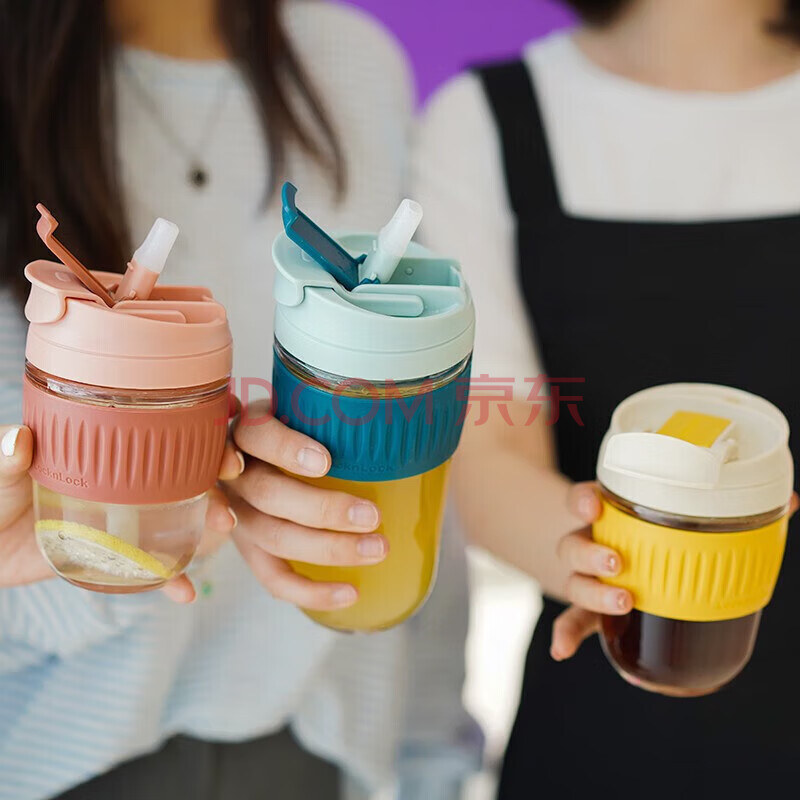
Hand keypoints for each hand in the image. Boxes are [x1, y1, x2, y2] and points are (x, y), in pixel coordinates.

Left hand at [0, 424, 240, 603]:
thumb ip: (6, 458)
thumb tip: (20, 441)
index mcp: (106, 446)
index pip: (160, 425)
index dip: (199, 417)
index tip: (228, 412)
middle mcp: (127, 480)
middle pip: (186, 469)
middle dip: (217, 468)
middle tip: (231, 474)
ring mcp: (127, 518)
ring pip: (183, 514)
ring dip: (210, 517)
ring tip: (222, 527)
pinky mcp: (119, 557)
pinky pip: (155, 568)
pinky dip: (173, 580)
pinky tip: (185, 590)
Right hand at [223, 400, 386, 611]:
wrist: (264, 461)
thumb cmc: (302, 430)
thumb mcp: (308, 412)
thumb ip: (338, 415)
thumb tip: (408, 421)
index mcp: (249, 432)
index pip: (256, 435)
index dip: (285, 449)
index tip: (325, 463)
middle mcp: (236, 475)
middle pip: (267, 494)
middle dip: (323, 509)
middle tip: (372, 515)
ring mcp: (239, 515)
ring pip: (274, 537)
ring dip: (328, 548)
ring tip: (377, 548)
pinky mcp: (249, 550)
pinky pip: (273, 578)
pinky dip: (310, 591)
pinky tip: (350, 592)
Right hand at [550, 485, 799, 660]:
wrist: (615, 558)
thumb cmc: (655, 537)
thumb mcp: (680, 521)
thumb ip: (729, 512)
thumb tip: (788, 500)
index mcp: (608, 517)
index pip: (585, 500)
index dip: (585, 500)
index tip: (596, 504)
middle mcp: (590, 544)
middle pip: (574, 544)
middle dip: (590, 553)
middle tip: (617, 563)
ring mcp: (586, 578)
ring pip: (574, 582)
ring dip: (589, 592)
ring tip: (620, 602)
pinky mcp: (588, 610)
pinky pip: (573, 621)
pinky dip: (565, 635)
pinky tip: (561, 651)